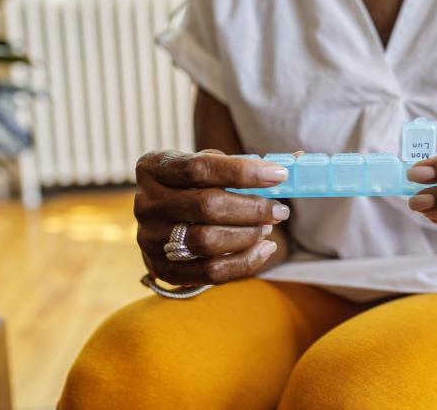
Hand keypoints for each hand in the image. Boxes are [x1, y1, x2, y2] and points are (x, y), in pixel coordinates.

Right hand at [134, 149, 289, 285]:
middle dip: (252, 208)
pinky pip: (210, 272)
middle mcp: (146, 203)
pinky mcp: (163, 268)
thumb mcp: (207, 167)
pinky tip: (264, 249)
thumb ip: (239, 165)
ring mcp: (150, 238)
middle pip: (207, 206)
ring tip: (268, 227)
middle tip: (280, 210)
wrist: (165, 223)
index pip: (199, 168)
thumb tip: (290, 164)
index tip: (278, 175)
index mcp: (153, 168)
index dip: (242, 172)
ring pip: (208, 240)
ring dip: (249, 235)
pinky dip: (245, 262)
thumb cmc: (195, 187)